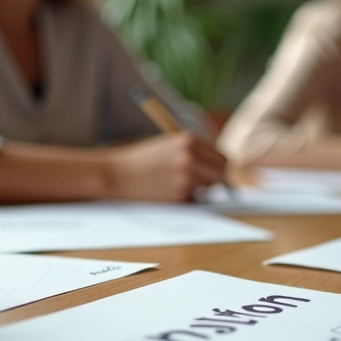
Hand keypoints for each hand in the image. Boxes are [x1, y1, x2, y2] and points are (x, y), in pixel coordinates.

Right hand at [104, 133, 227, 201]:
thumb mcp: (170, 146)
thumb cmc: (142, 161)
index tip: (212, 172)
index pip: (222, 157)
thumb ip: (195, 152)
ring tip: (176, 184)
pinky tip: (167, 191)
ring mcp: (185, 177)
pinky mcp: (179, 195)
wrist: (117, 175)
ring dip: (199, 190)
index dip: (218, 167)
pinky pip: (193, 199)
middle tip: (202, 183)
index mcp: (189, 140)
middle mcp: (190, 157)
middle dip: (214, 180)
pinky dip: (185, 198)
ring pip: (209, 189)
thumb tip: (222, 169)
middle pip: (221, 174)